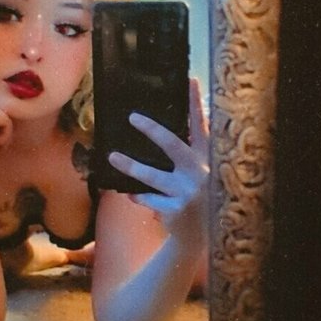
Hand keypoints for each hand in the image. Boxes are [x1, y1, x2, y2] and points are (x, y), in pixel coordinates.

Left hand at [108, 79, 209, 239]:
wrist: (199, 239)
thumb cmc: (197, 198)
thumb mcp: (200, 174)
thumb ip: (190, 154)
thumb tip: (164, 129)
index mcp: (207, 159)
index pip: (201, 127)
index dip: (196, 104)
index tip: (190, 81)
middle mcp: (200, 173)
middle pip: (173, 145)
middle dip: (152, 130)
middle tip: (132, 118)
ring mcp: (188, 192)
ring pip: (152, 175)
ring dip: (130, 166)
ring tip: (113, 157)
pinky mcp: (176, 210)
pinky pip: (149, 199)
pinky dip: (139, 197)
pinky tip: (133, 196)